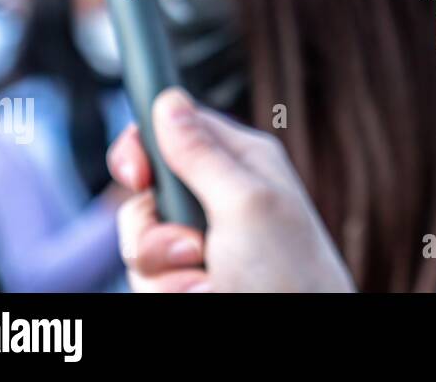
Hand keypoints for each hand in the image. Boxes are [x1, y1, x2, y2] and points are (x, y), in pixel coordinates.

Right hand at [108, 88, 354, 292]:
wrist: (299, 337)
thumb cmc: (289, 273)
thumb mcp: (245, 202)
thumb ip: (201, 153)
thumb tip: (169, 98)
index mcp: (241, 163)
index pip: (174, 130)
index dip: (143, 149)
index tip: (136, 174)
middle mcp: (220, 200)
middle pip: (145, 197)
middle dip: (152, 230)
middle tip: (190, 247)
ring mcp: (205, 245)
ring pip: (142, 247)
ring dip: (165, 272)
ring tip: (208, 283)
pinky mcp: (191, 282)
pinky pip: (151, 283)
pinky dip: (172, 294)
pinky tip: (206, 296)